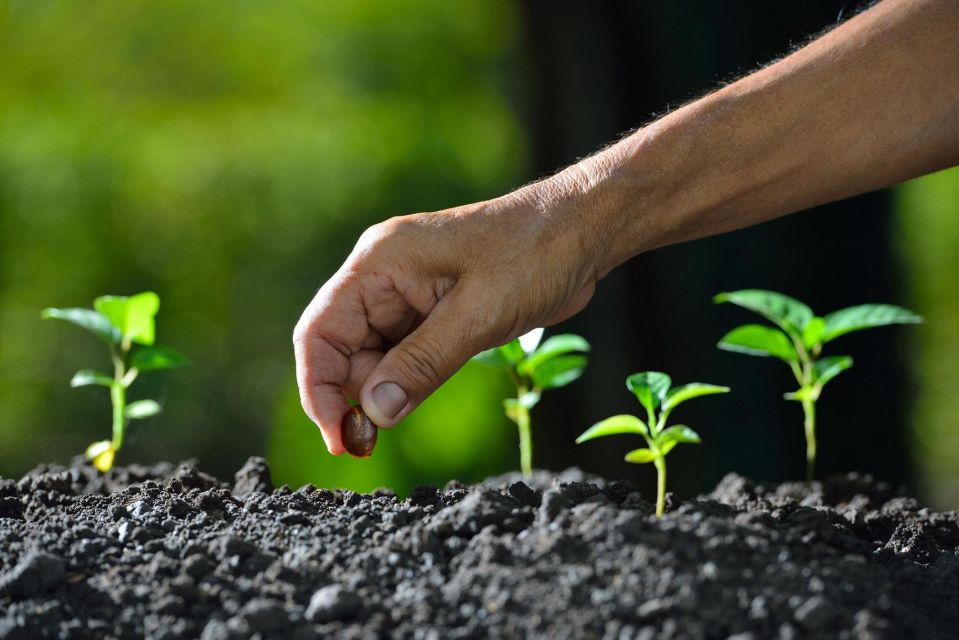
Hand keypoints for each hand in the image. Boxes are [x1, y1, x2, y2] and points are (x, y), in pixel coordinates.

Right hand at [293, 176, 604, 453]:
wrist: (580, 232)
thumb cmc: (532, 256)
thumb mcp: (477, 316)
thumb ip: (421, 365)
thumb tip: (374, 414)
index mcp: (379, 263)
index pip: (319, 331)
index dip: (318, 389)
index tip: (338, 437)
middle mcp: (383, 276)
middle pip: (341, 347)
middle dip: (352, 395)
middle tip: (372, 441)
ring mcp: (407, 293)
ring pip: (371, 355)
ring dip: (381, 391)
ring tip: (403, 415)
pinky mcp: (433, 310)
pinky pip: (402, 353)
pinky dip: (405, 380)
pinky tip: (419, 395)